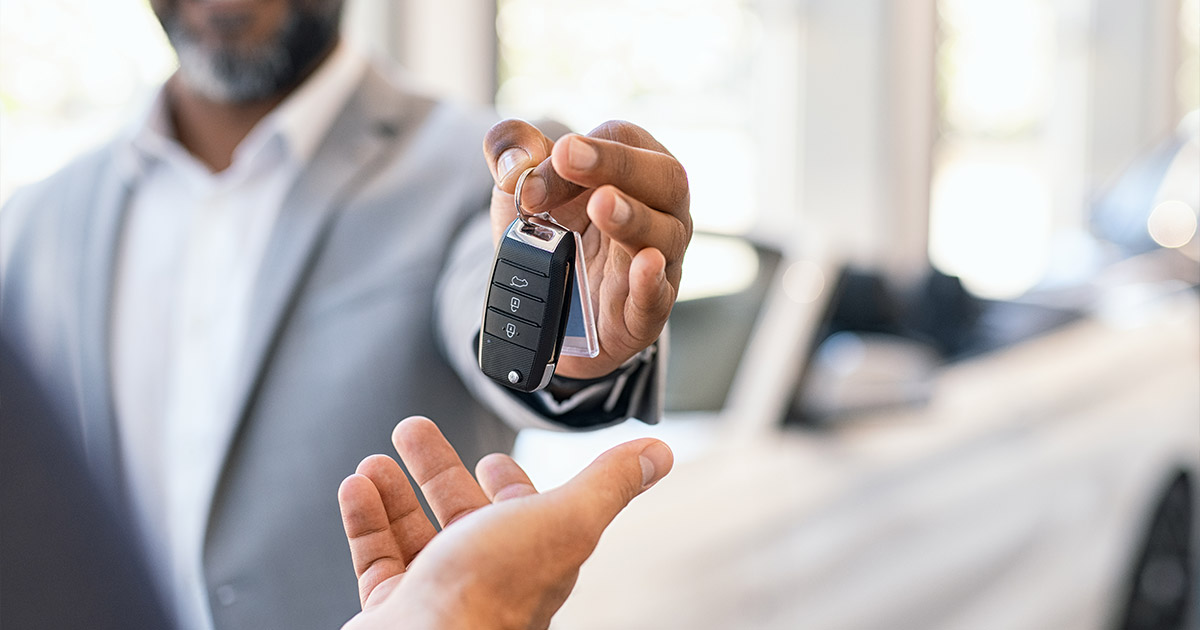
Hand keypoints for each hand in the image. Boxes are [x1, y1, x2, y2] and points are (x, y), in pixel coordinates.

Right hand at [338, 416, 673, 629]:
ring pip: (415, 536)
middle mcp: (486, 577)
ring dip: (397, 492)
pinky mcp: (393, 611)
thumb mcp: (565, 519)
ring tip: (376, 459)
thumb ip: (607, 484)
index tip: (491, 458)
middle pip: (462, 516)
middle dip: (438, 470)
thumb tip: (656, 453)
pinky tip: (357, 488)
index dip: (509, 484)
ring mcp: (438, 596)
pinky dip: (366, 521)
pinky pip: (376, 560)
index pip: (525, 515)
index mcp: (533, 556)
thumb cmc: (491, 595)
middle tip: (413, 432)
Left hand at [483, 120, 691, 378]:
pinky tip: (644, 264)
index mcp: (634, 168)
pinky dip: (651, 281)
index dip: (588, 149)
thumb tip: (517, 161)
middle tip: (570, 160)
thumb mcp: (522, 185)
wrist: (549, 302)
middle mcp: (659, 210)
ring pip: (666, 236)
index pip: (624, 142)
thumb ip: (510, 151)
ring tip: (601, 206)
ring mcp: (660, 261)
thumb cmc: (552, 230)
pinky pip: (659, 296)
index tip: (553, 158)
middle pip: (666, 179)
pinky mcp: (647, 311)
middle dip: (618, 165)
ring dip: (633, 218)